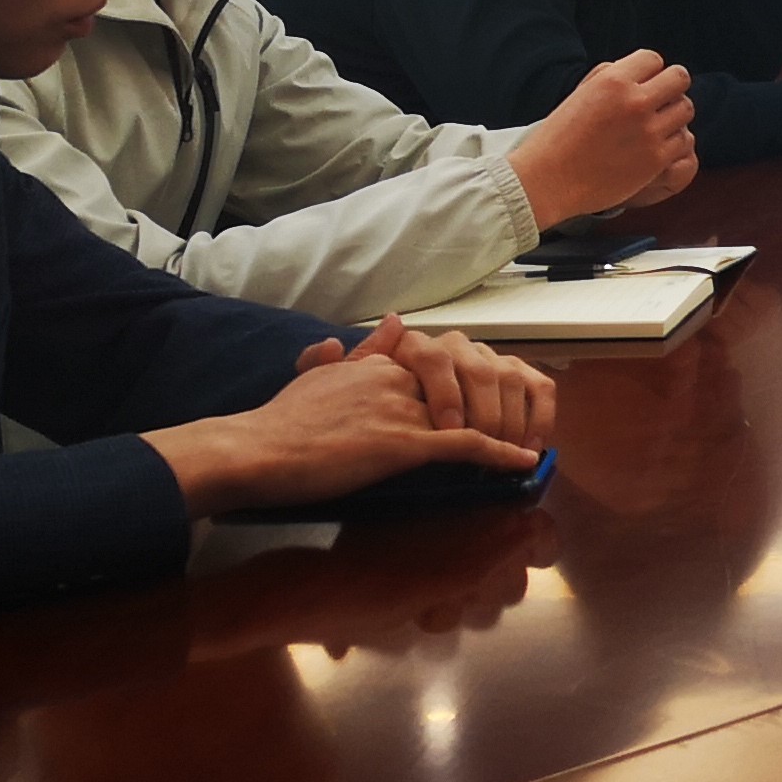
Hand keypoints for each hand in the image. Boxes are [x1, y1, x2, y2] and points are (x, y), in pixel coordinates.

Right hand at [149, 316, 555, 513]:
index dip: (463, 391)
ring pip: (467, 416)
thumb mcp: (320, 373)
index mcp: (378, 364)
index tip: (487, 402)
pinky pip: (465, 445)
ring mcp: (402, 410)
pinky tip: (522, 463)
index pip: (435, 371)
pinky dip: (498, 453)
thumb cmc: (277, 423)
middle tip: (516, 428)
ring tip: (526, 446)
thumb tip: (392, 319)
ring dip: (501, 432)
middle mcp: (396, 379)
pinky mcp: (404, 443)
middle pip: (459, 391)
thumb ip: (361, 349)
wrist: (255, 451)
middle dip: (492, 410)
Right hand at [507, 50, 695, 225]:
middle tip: (662, 101)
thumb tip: (640, 70)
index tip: (645, 85)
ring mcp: (648, 130)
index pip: (654, 59)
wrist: (547, 180)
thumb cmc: (559, 138)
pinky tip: (657, 147)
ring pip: (685, 109)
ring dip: (674, 115)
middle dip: (672, 88)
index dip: (650, 72)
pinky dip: (673, 143)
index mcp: (612, 80)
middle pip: (679, 79)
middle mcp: (634, 101)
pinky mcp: (656, 159)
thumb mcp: (581, 93)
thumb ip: (612, 76)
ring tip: (658, 125)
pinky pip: (683, 140)